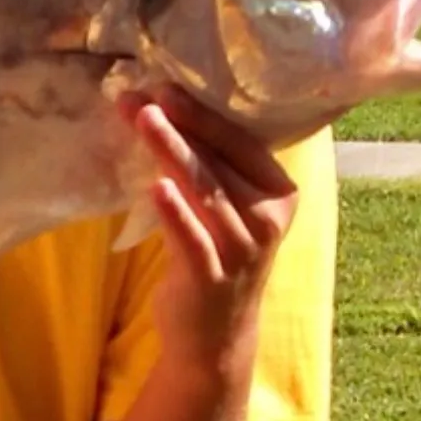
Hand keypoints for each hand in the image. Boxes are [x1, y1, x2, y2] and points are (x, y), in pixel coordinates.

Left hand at [116, 84, 298, 365]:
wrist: (212, 335)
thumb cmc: (213, 252)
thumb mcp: (221, 206)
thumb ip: (204, 164)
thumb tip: (155, 106)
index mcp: (277, 192)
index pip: (241, 141)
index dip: (202, 114)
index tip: (164, 86)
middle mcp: (267, 219)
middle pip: (219, 161)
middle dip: (178, 125)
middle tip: (144, 96)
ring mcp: (244, 251)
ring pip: (205, 192)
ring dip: (171, 152)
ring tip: (143, 120)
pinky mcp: (213, 279)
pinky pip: (192, 239)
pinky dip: (175, 212)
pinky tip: (154, 186)